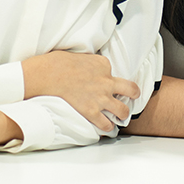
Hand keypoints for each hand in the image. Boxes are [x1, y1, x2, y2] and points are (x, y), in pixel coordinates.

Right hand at [22, 51, 139, 130]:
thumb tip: (87, 67)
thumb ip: (89, 63)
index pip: (111, 71)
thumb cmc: (58, 63)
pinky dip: (107, 127)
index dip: (108, 76)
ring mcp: (101, 98)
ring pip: (123, 110)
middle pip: (130, 89)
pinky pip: (106, 124)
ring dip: (123, 114)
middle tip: (133, 96)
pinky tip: (107, 127)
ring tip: (120, 116)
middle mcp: (107, 81)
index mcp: (103, 64)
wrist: (49, 75)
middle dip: (134, 93)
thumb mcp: (80, 55)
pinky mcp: (92, 112)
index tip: (104, 80)